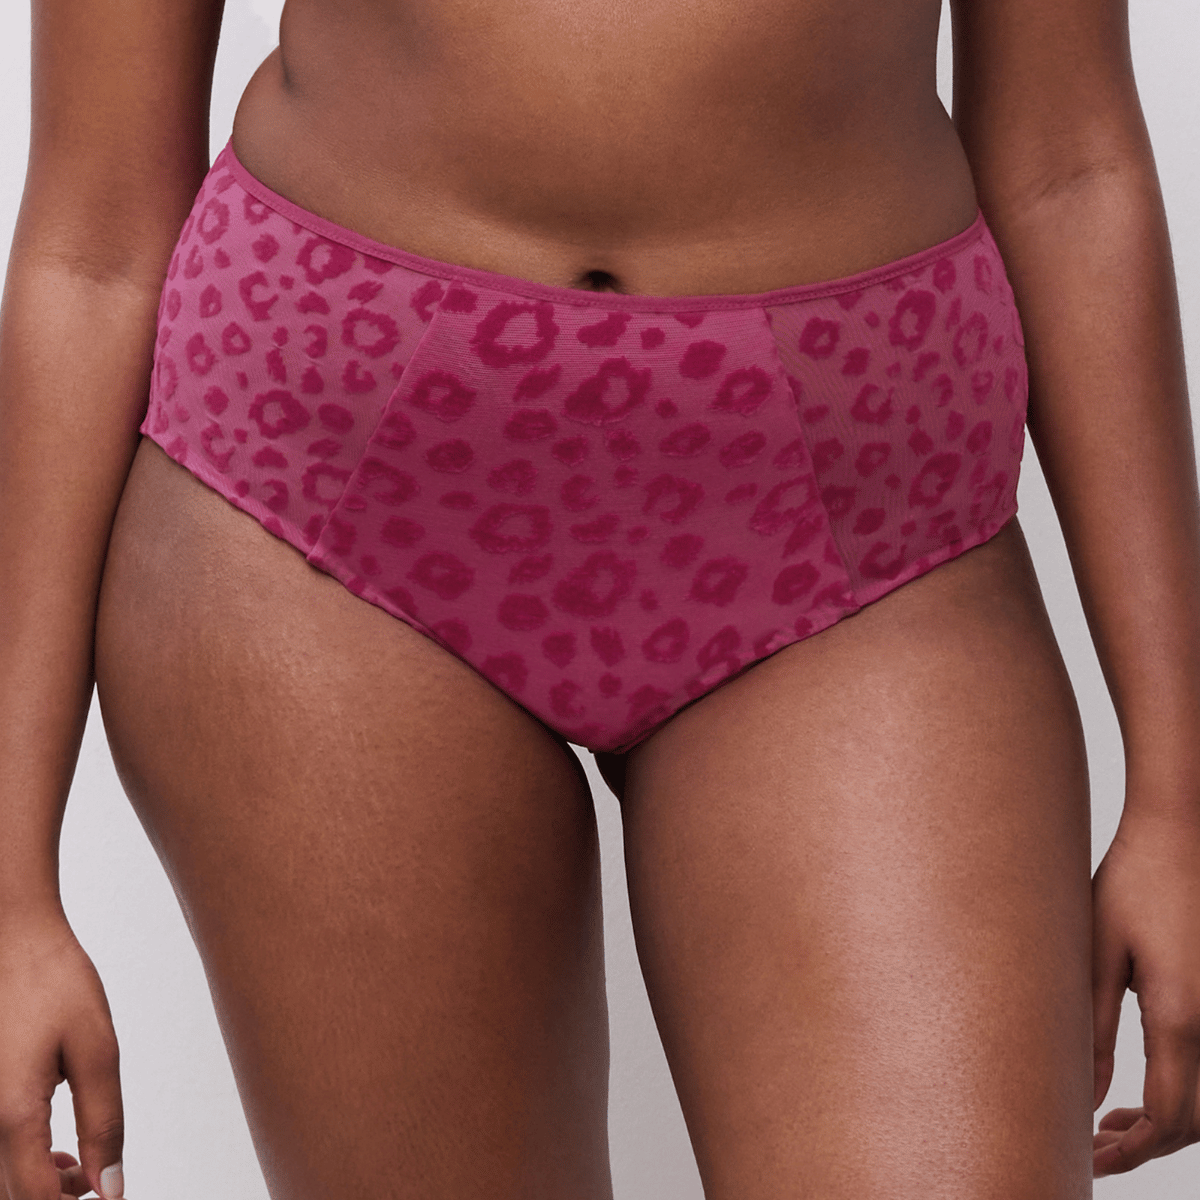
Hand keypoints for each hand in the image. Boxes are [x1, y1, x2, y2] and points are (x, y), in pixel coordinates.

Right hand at [0, 912, 124, 1199]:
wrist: (12, 939)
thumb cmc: (54, 981)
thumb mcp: (96, 1048)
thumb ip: (103, 1121)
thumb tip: (111, 1186)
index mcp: (12, 1114)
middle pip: (14, 1196)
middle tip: (100, 1188)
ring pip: (2, 1180)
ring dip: (40, 1190)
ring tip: (83, 1175)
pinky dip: (26, 1166)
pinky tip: (60, 1157)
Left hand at [1092, 807, 1199, 1175]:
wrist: (1180, 832)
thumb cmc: (1133, 879)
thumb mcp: (1098, 950)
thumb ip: (1090, 1027)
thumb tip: (1081, 1095)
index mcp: (1182, 1017)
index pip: (1168, 1118)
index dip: (1129, 1150)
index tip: (1085, 1158)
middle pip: (1193, 1123)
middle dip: (1144, 1148)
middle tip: (1089, 1151)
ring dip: (1159, 1125)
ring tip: (1105, 1127)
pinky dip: (1173, 1093)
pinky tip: (1129, 1093)